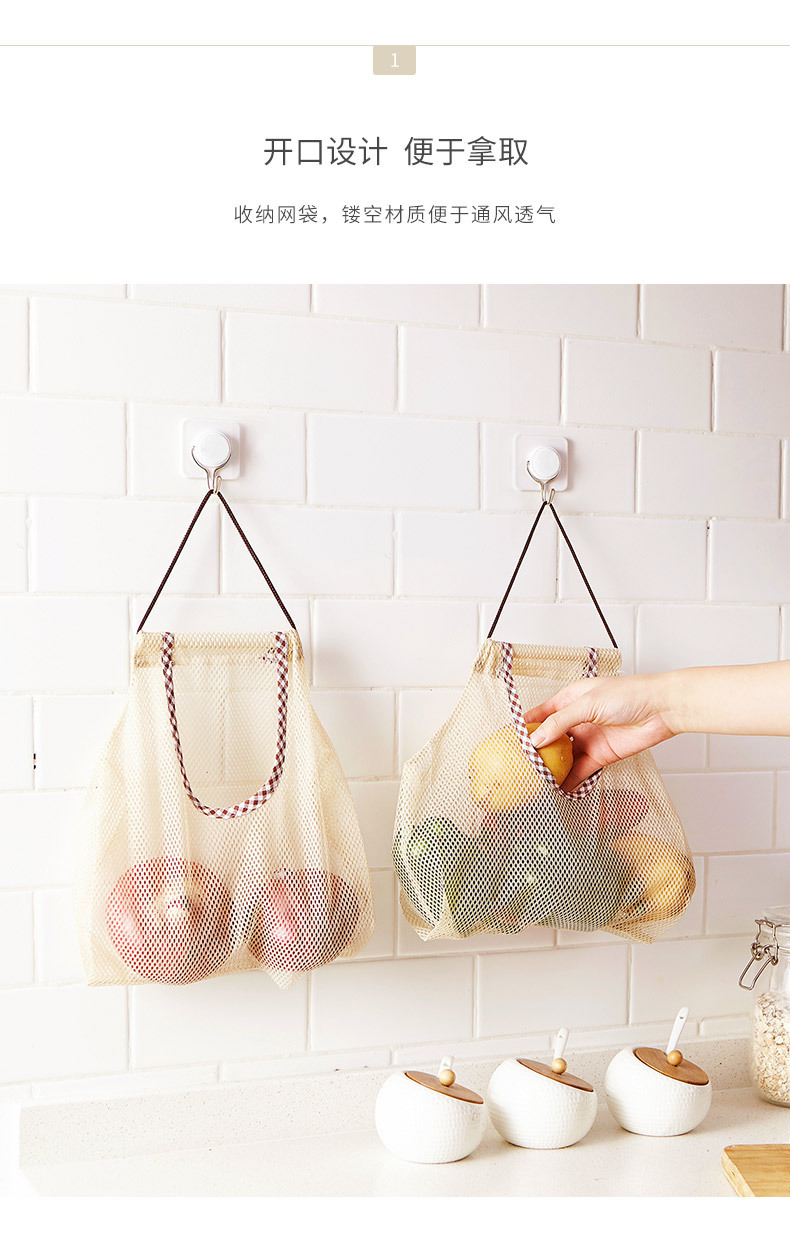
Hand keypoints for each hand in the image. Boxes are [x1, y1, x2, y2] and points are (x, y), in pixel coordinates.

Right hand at [522, 675, 675, 791]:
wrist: (662, 709)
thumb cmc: (630, 694)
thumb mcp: (588, 703)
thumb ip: (561, 721)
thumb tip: (537, 738)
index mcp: (570, 700)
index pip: (540, 714)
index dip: (525, 727)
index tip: (509, 741)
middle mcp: (577, 720)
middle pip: (549, 739)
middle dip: (536, 753)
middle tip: (520, 767)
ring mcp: (588, 739)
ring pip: (563, 758)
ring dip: (552, 769)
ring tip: (536, 782)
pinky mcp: (601, 756)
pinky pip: (581, 771)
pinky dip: (570, 781)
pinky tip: (559, 789)